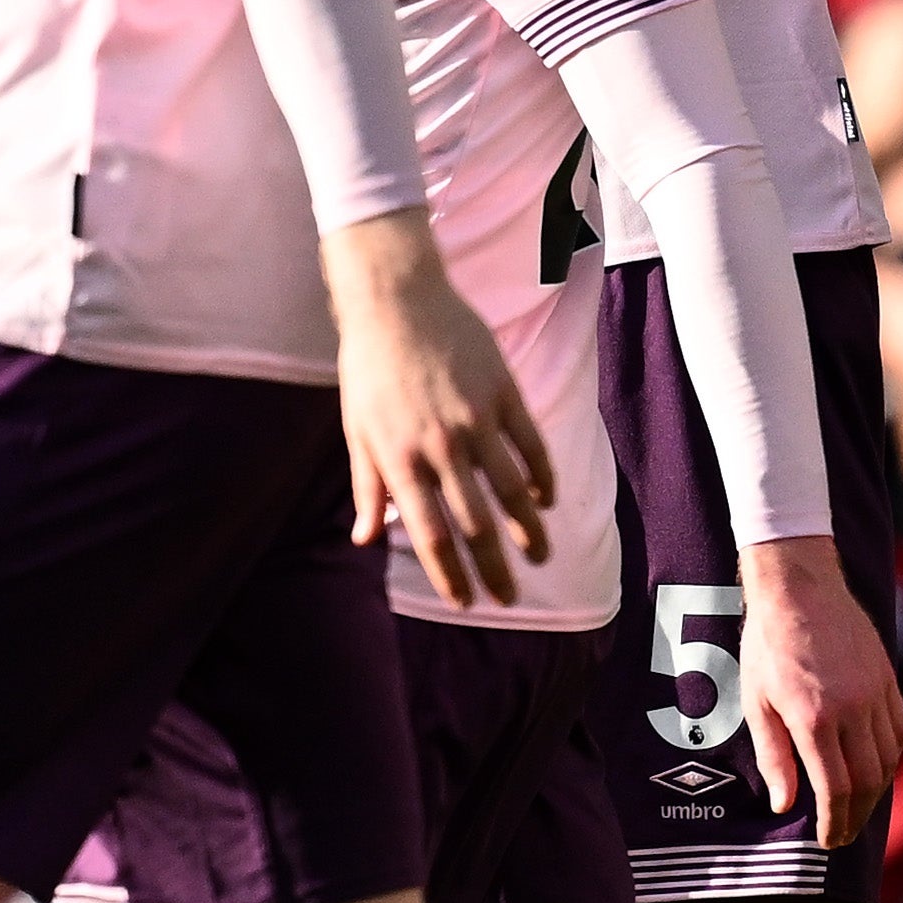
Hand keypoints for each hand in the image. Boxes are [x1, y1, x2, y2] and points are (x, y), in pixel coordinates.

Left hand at [324, 212, 558, 606]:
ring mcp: (476, 420)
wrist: (396, 300)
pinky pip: (531, 445)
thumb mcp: (357, 431)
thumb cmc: (369, 369)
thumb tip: (365, 539)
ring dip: (528, 531)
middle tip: (509, 597)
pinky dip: (542, 477)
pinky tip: (546, 500)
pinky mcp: (502, 392)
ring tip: (540, 555)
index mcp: (400, 461)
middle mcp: (441, 448)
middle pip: (476, 525)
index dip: (452, 576)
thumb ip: (367, 488)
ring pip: (512, 491)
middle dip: (496, 569)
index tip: (468, 602)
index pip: (433, 536)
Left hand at [740, 534, 902, 829]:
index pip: (836, 789)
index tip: (827, 841)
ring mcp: (876, 693)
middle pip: (869, 782)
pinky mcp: (889, 679)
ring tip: (856, 808)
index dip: (834, 822)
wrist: (800, 587)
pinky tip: (874, 767)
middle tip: (841, 835)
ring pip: (890, 759)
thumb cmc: (768, 645)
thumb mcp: (756, 703)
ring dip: (876, 792)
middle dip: (856, 817)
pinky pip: (900, 730)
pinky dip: (891, 757)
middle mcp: (853, 709)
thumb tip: (785, 805)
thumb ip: (774, 757)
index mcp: (815, 719)